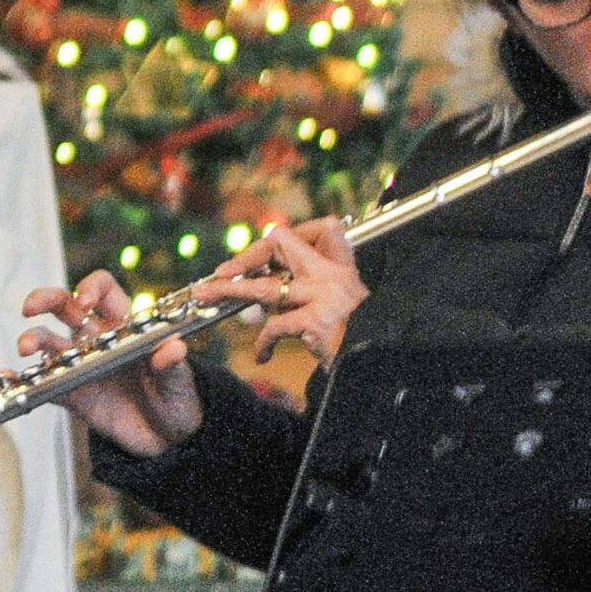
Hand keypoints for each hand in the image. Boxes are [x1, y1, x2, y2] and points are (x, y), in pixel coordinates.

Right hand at [17, 269, 203, 458]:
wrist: (167, 438)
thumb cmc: (177, 399)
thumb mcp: (181, 383)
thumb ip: (173, 366)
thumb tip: (174, 348)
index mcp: (125, 326)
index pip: (104, 290)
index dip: (91, 288)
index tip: (84, 302)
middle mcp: (98, 339)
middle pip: (65, 306)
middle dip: (46, 299)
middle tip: (31, 307)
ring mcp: (81, 366)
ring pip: (49, 341)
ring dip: (33, 339)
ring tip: (25, 347)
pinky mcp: (72, 395)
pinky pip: (42, 384)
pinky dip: (22, 381)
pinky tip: (6, 378)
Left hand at [194, 216, 365, 366]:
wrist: (383, 364)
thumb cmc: (359, 336)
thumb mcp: (341, 302)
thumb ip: (310, 288)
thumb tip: (265, 285)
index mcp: (342, 264)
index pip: (319, 227)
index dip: (288, 236)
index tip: (264, 254)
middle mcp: (333, 274)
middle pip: (281, 245)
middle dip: (246, 257)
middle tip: (222, 273)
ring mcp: (324, 296)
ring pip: (265, 286)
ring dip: (231, 292)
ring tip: (207, 296)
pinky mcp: (316, 321)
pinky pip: (276, 326)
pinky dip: (264, 342)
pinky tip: (262, 354)